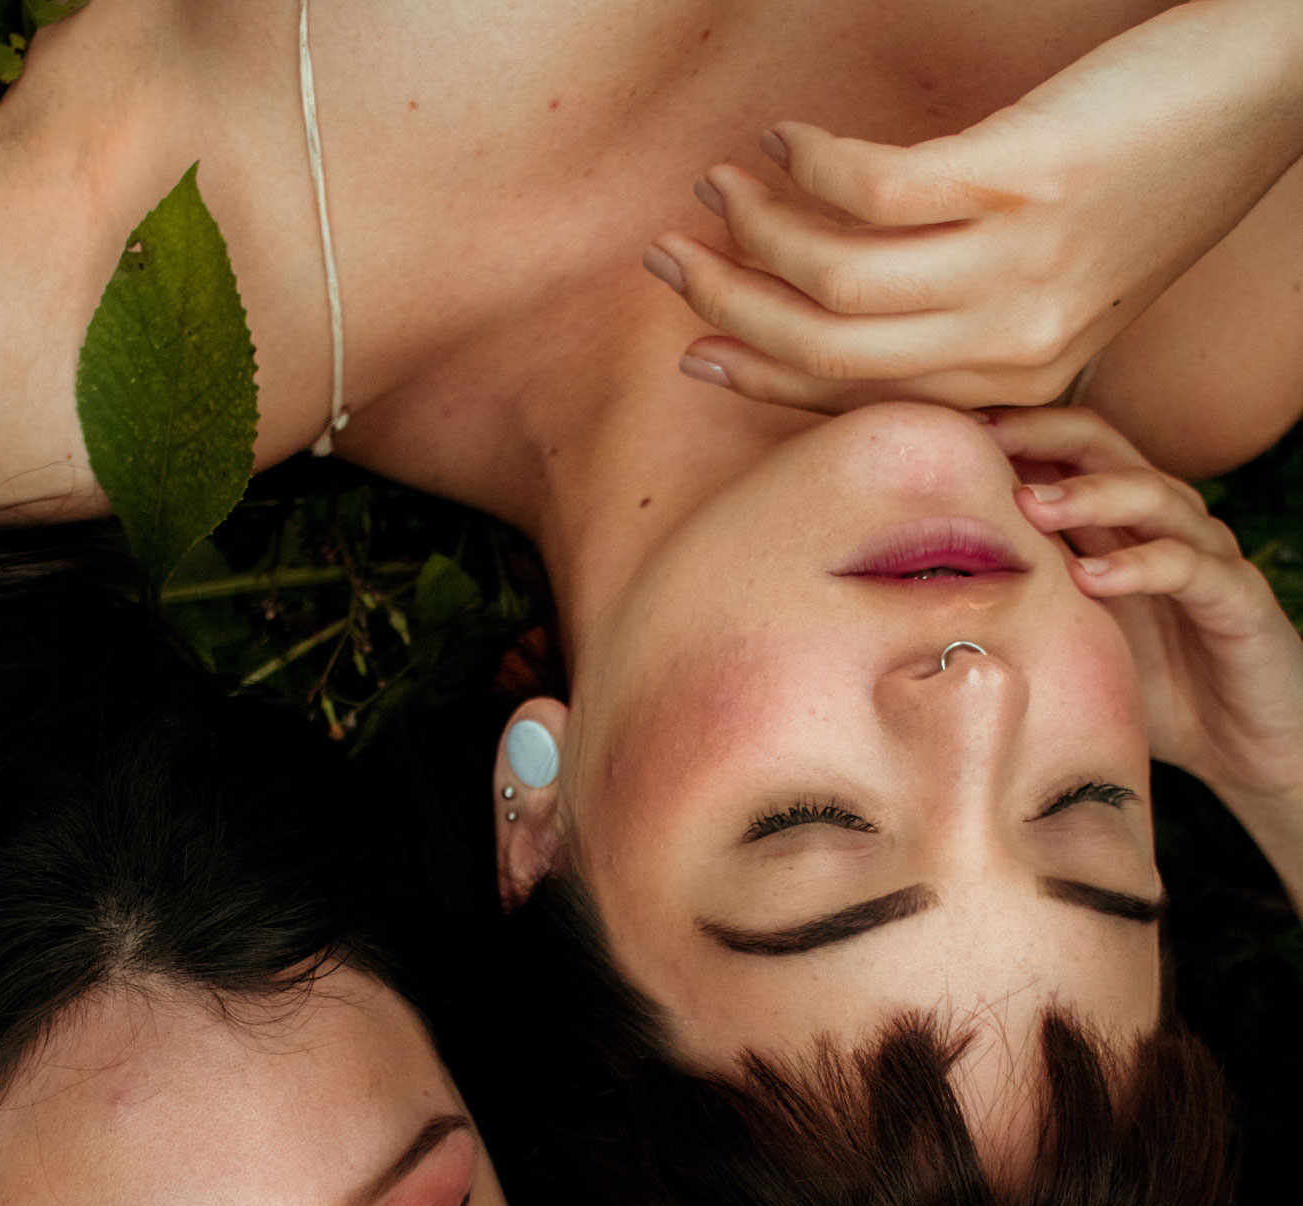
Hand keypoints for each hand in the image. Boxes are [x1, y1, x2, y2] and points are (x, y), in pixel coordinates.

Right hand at [644, 0, 1302, 413]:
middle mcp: (1009, 348)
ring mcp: (1015, 270)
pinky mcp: (1018, 183)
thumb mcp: (1061, 284)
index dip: (760, 369)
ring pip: (836, 280)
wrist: (1255, 104)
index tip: (690, 343)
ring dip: (756, 229)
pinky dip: (813, 163)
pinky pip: (874, 188)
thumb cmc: (1155, 184)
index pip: (855, 396)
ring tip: (718, 184)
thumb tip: (848, 312)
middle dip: (729, 305)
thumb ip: (972, 322)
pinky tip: (787, 138)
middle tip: (665, 258)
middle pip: (826, 349)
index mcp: (1013, 386)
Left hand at [988, 406, 1302, 902]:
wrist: (1246, 746)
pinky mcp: (1238, 599)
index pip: (1066, 454)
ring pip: (1152, 496)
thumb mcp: (1072, 644)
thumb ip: (1022, 608)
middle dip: (1044, 438)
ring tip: (1029, 503)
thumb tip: (920, 607)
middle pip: (1108, 449)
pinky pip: (1190, 569)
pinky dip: (1140, 567)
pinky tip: (1092, 576)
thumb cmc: (1154, 692)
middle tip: (985, 442)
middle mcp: (1163, 525)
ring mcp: (1205, 556)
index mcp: (1118, 527)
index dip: (1013, 437)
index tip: (946, 437)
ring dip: (1089, 495)